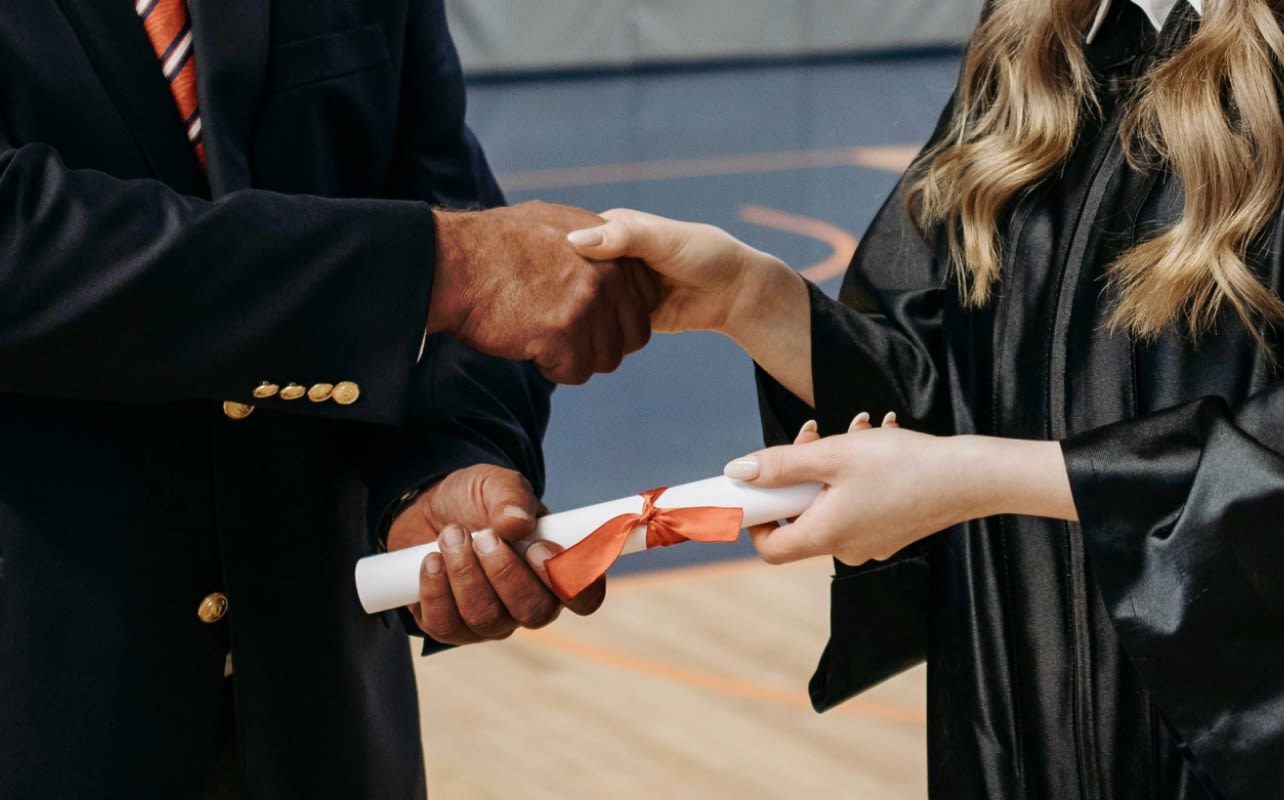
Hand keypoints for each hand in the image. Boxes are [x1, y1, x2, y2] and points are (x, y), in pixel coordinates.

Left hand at [386, 464, 606, 644]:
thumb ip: (511, 497)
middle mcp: (528, 603)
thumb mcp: (495, 483)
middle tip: (484, 536)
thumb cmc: (473, 500)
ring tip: (450, 535)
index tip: (539, 548)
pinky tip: (431, 560)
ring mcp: (490, 621)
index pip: (584, 598)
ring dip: (465, 573)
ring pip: (487, 617)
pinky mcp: (450, 627)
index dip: (569, 582)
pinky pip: (446, 625)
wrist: (426, 509)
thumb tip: (517, 523)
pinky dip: (436, 589)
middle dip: (505, 573)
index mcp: (554, 570)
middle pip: (534, 612)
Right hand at [428, 201, 659, 383]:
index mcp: (609, 246)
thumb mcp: (552, 222)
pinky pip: (577, 372)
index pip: (646, 298)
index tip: (590, 316)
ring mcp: (588, 304)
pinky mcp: (565, 334)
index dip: (620, 315)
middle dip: (603, 342)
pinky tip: (530, 346)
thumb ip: (589, 239)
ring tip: (543, 337)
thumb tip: (603, 249)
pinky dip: (554, 367)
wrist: (453, 263)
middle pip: (633, 335)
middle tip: (566, 335)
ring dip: (577, 357)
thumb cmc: (493, 244)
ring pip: (606, 359)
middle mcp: (607, 274)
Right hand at [566, 208, 815, 403]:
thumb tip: (574, 242)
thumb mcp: (663, 240)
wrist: (735, 294)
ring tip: (560, 319)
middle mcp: (613, 257)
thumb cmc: (704, 254)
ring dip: (578, 308)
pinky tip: (580, 334)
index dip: (555, 250)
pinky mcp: (627, 313)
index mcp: (616, 229)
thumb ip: (624, 238)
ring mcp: (619, 287)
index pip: (574, 237)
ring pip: (587, 299)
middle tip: (545, 299)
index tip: (535, 264)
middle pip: (577, 271)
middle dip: (564, 284)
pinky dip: (595, 327)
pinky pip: (604, 322)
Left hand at [730, 415, 1076, 566]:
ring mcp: (872, 541)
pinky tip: (880, 440)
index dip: (756, 519)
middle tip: (814, 434)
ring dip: (833, 463)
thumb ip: (782, 464)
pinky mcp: (893, 529)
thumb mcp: (833, 454)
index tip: (757, 488)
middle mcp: (847, 548)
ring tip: (858, 429)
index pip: (770, 548)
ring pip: (832, 501)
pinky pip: (859, 503)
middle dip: (801, 471)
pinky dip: (858, 474)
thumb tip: (738, 472)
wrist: (973, 477)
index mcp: (826, 536)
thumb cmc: (905, 465)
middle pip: (801, 515)